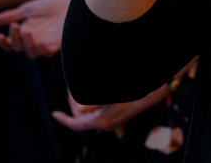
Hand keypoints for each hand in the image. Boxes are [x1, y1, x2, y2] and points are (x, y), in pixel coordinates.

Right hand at [0, 0, 71, 57]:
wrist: (69, 2)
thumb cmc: (50, 6)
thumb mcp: (27, 9)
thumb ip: (10, 16)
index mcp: (24, 32)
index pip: (10, 43)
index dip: (3, 43)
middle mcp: (33, 40)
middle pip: (19, 48)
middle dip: (14, 39)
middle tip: (15, 25)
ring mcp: (45, 43)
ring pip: (32, 53)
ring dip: (27, 45)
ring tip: (27, 32)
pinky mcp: (58, 43)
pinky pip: (49, 53)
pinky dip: (44, 51)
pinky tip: (41, 44)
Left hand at [52, 86, 170, 132]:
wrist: (156, 88)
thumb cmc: (134, 88)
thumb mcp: (113, 94)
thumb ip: (94, 103)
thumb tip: (80, 111)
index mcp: (103, 121)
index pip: (76, 123)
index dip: (63, 119)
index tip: (54, 114)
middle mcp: (106, 123)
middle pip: (82, 117)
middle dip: (74, 103)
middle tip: (71, 87)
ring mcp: (113, 120)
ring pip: (90, 114)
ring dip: (83, 102)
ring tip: (80, 87)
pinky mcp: (119, 114)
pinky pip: (98, 112)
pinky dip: (91, 103)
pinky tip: (92, 94)